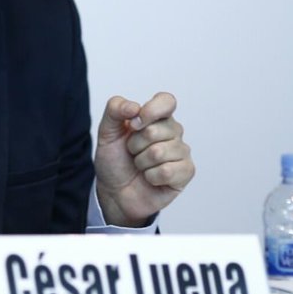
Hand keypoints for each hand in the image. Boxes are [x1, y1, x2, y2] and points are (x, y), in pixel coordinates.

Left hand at [94, 92, 194, 226]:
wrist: (114, 192)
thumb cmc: (115, 161)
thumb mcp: (106, 132)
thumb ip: (115, 109)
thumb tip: (135, 106)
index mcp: (157, 117)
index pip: (167, 101)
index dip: (150, 111)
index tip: (133, 124)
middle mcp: (173, 131)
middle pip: (155, 130)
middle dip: (135, 145)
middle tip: (132, 152)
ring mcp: (181, 152)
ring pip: (159, 152)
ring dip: (141, 163)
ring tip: (140, 166)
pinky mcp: (185, 172)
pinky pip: (167, 171)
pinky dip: (151, 177)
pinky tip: (150, 178)